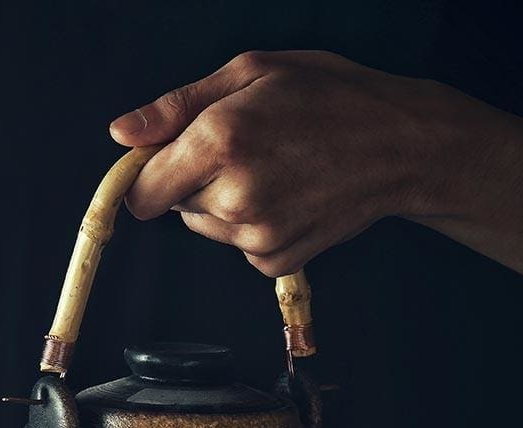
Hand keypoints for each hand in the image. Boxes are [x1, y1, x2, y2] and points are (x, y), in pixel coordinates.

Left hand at [109, 50, 502, 275]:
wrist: (400, 144)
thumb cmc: (329, 96)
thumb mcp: (250, 72)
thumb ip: (175, 108)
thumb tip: (122, 134)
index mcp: (219, 141)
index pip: (142, 193)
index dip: (147, 178)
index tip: (164, 162)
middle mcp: (233, 196)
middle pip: (174, 207)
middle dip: (194, 180)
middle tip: (243, 149)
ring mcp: (256, 234)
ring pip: (206, 226)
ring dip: (223, 203)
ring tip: (271, 169)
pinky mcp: (277, 259)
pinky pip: (238, 246)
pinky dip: (252, 227)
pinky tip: (286, 197)